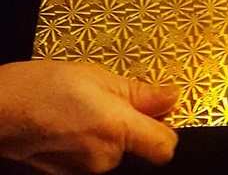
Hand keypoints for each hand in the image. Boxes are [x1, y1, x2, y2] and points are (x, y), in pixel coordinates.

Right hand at [0, 60, 178, 173]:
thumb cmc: (43, 87)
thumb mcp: (99, 77)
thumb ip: (140, 93)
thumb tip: (171, 97)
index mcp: (117, 131)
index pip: (165, 146)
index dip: (167, 127)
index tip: (161, 111)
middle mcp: (104, 160)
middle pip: (138, 147)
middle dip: (131, 124)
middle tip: (109, 99)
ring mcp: (82, 173)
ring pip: (114, 153)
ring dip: (108, 133)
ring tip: (84, 110)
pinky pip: (91, 159)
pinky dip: (88, 143)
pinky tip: (71, 124)